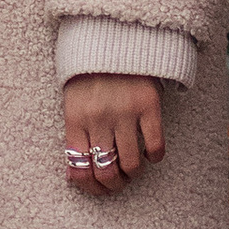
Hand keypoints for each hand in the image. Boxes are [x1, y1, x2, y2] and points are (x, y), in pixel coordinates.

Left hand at [61, 73, 164, 199]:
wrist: (114, 38)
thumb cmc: (89, 75)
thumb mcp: (72, 102)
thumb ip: (74, 136)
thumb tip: (73, 176)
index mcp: (75, 118)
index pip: (79, 168)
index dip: (90, 187)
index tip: (99, 189)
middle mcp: (98, 117)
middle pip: (106, 171)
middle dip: (113, 185)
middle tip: (119, 182)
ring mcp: (125, 111)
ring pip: (131, 164)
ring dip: (133, 173)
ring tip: (134, 168)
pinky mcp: (149, 105)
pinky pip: (155, 145)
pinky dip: (154, 156)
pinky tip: (151, 153)